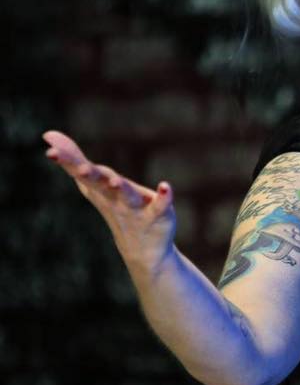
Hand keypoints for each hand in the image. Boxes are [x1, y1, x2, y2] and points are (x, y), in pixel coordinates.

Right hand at [43, 130, 176, 277]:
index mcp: (98, 187)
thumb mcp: (95, 181)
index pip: (80, 170)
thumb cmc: (116, 207)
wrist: (143, 250)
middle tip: (81, 168)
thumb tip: (48, 134)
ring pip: (126, 195)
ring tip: (116, 182)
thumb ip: (75, 158)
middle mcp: (114, 197)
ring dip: (121, 187)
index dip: (67, 160)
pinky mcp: (157, 215)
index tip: (49, 150)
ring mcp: (134, 208)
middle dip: (89, 175)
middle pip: (99, 183)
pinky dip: (163, 197)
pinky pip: (160, 206)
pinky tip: (166, 187)